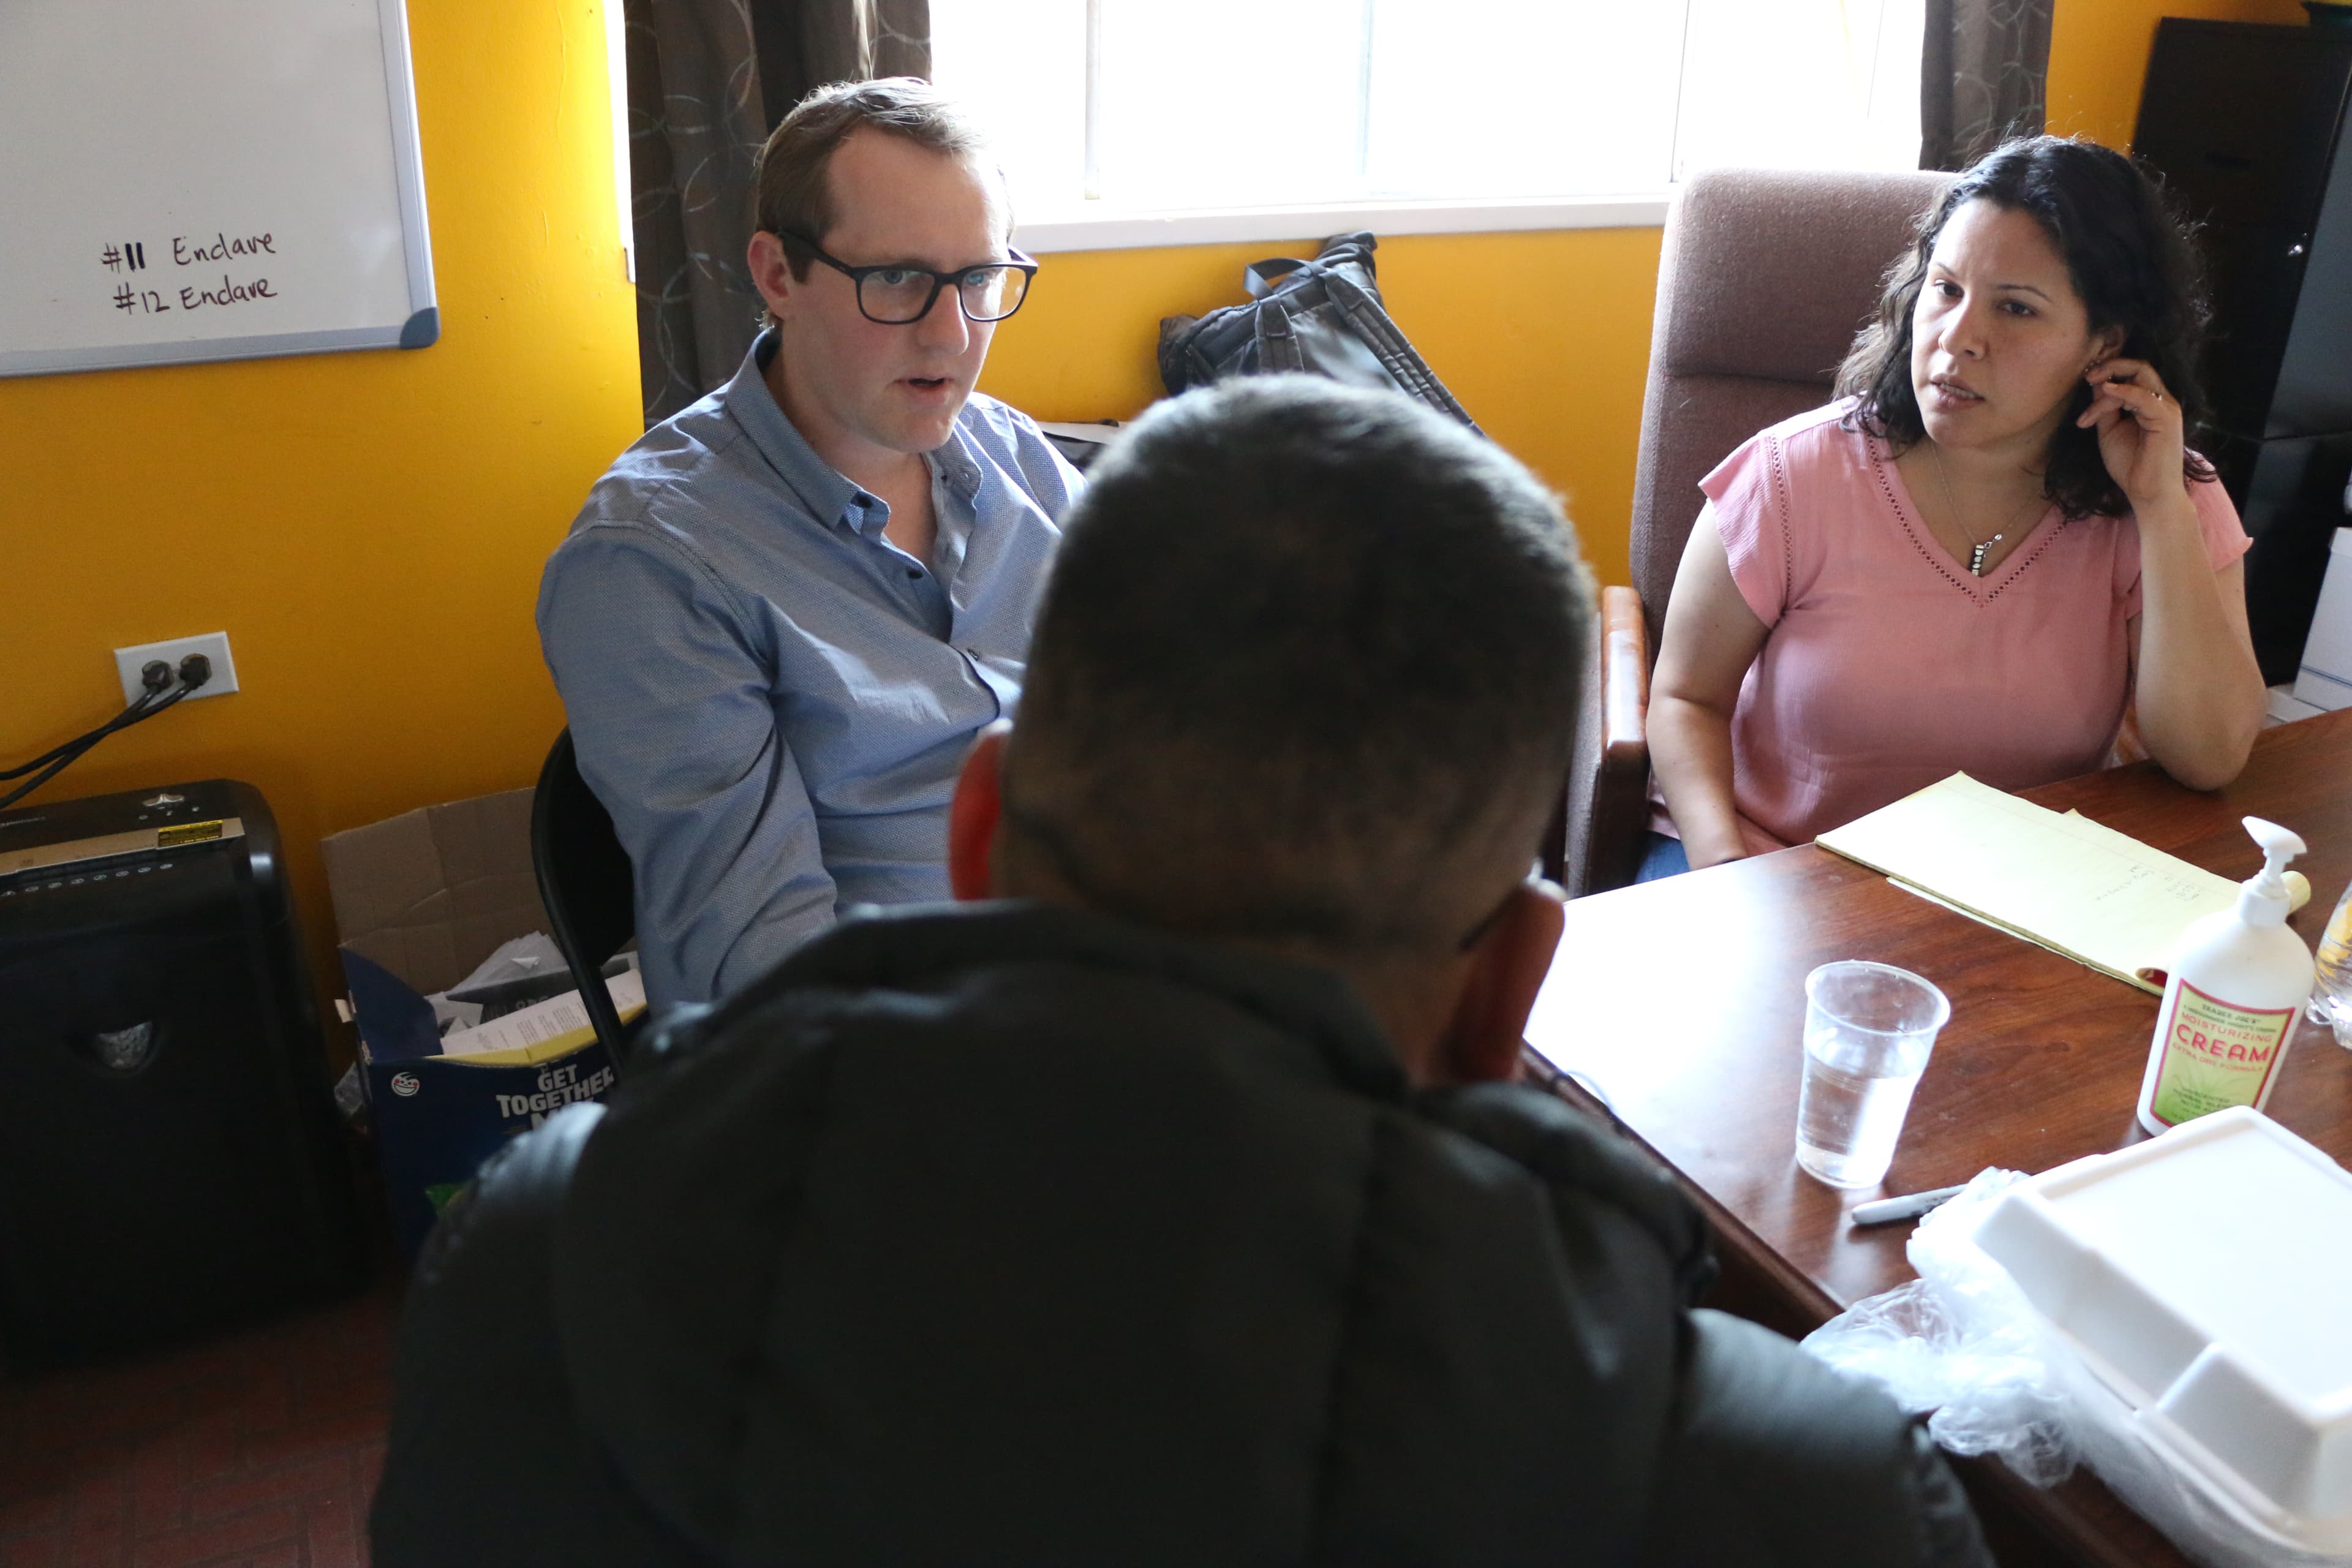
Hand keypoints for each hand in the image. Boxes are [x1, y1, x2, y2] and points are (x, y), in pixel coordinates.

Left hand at [2077, 357, 2185, 514]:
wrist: (2147, 493)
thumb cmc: (2130, 465)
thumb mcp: (2109, 431)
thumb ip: (2104, 408)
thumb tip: (2095, 384)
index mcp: (2149, 403)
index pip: (2132, 373)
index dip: (2108, 370)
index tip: (2084, 377)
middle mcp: (2161, 401)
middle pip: (2140, 367)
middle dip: (2111, 366)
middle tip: (2086, 375)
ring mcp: (2166, 408)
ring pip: (2139, 378)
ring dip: (2109, 384)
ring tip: (2089, 397)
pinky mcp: (2167, 418)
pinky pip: (2144, 396)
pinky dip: (2122, 391)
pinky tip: (2104, 390)